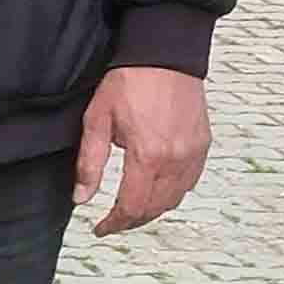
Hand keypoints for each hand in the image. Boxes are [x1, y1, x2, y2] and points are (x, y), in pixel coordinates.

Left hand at [74, 65, 211, 235]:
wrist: (164, 55)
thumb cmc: (129, 81)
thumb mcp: (97, 121)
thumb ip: (90, 164)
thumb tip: (81, 197)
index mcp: (147, 156)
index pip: (132, 207)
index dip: (114, 224)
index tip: (101, 228)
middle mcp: (175, 159)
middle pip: (154, 209)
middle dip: (132, 221)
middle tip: (114, 222)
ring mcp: (193, 153)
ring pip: (175, 199)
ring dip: (153, 210)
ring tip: (133, 209)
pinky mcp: (203, 145)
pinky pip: (190, 182)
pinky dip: (173, 193)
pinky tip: (158, 190)